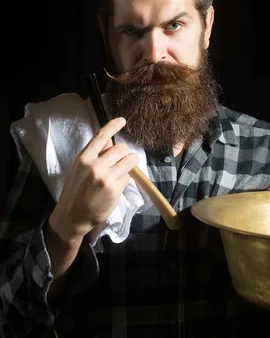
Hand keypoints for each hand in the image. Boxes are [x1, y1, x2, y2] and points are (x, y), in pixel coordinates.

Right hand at [48, 117, 138, 242]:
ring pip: (129, 160)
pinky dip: (125, 179)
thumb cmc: (75, 190)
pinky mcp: (115, 189)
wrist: (72, 216)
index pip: (101, 136)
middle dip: (123, 154)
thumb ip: (94, 155)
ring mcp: (106, 177)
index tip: (122, 120)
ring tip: (122, 171)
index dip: (113, 126)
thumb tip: (109, 141)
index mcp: (84, 158)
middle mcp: (95, 165)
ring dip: (129, 164)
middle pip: (121, 148)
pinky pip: (128, 177)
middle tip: (119, 162)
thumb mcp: (79, 168)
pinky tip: (116, 186)